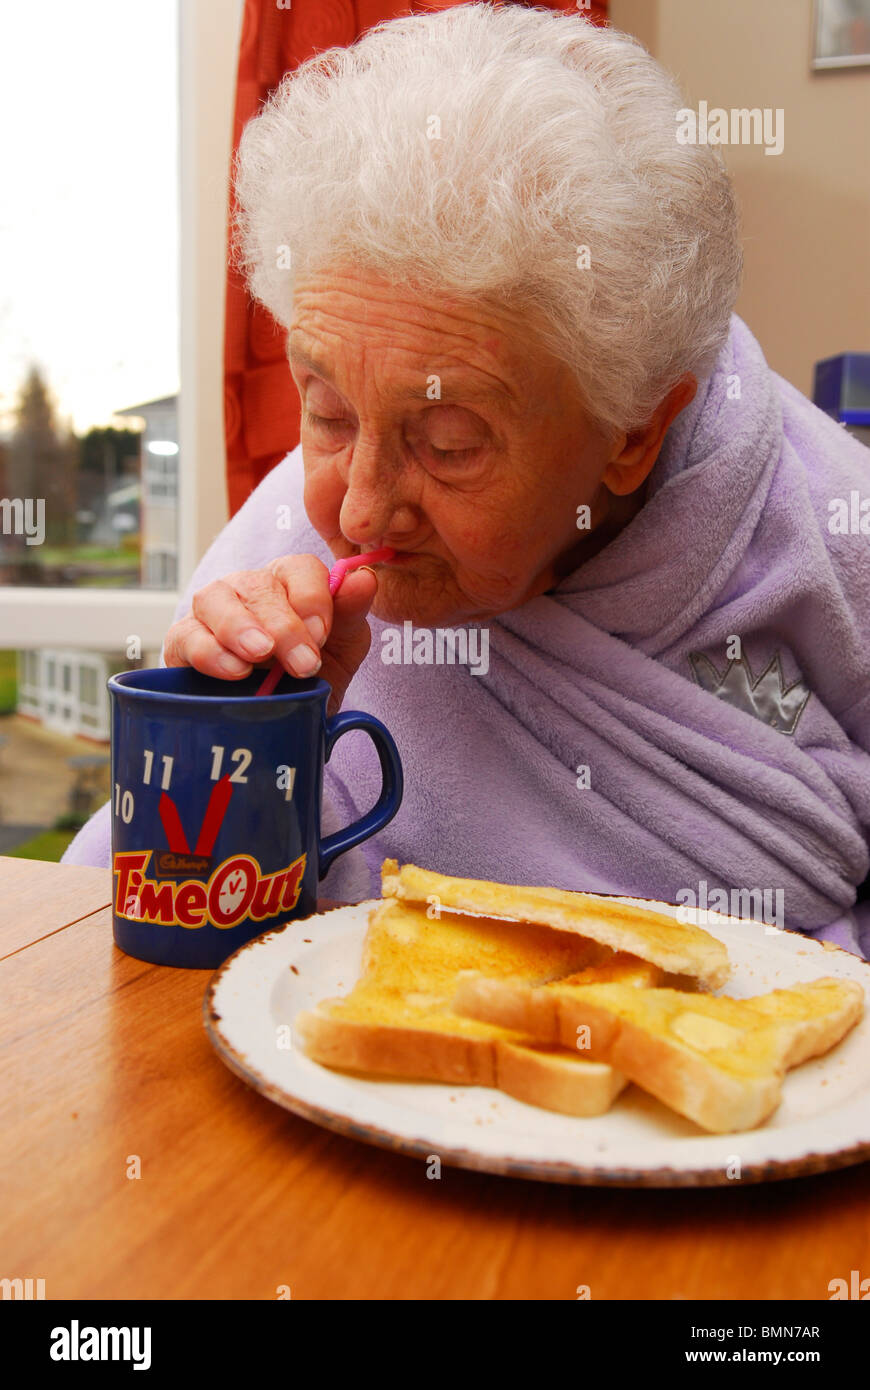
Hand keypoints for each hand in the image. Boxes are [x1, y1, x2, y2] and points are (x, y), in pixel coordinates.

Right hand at [163, 555, 377, 713]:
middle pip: (258, 585)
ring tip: (259, 655)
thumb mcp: (342, 649)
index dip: (312, 597)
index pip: (300, 568)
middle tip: (301, 664)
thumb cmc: (310, 676)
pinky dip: (210, 652)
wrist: (279, 722)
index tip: (322, 635)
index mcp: (290, 583)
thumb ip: (352, 613)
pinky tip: (234, 672)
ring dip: (239, 627)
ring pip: (214, 598)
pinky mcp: (183, 641)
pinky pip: (186, 635)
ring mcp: (212, 611)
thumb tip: (365, 577)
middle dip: (283, 626)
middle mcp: (248, 588)